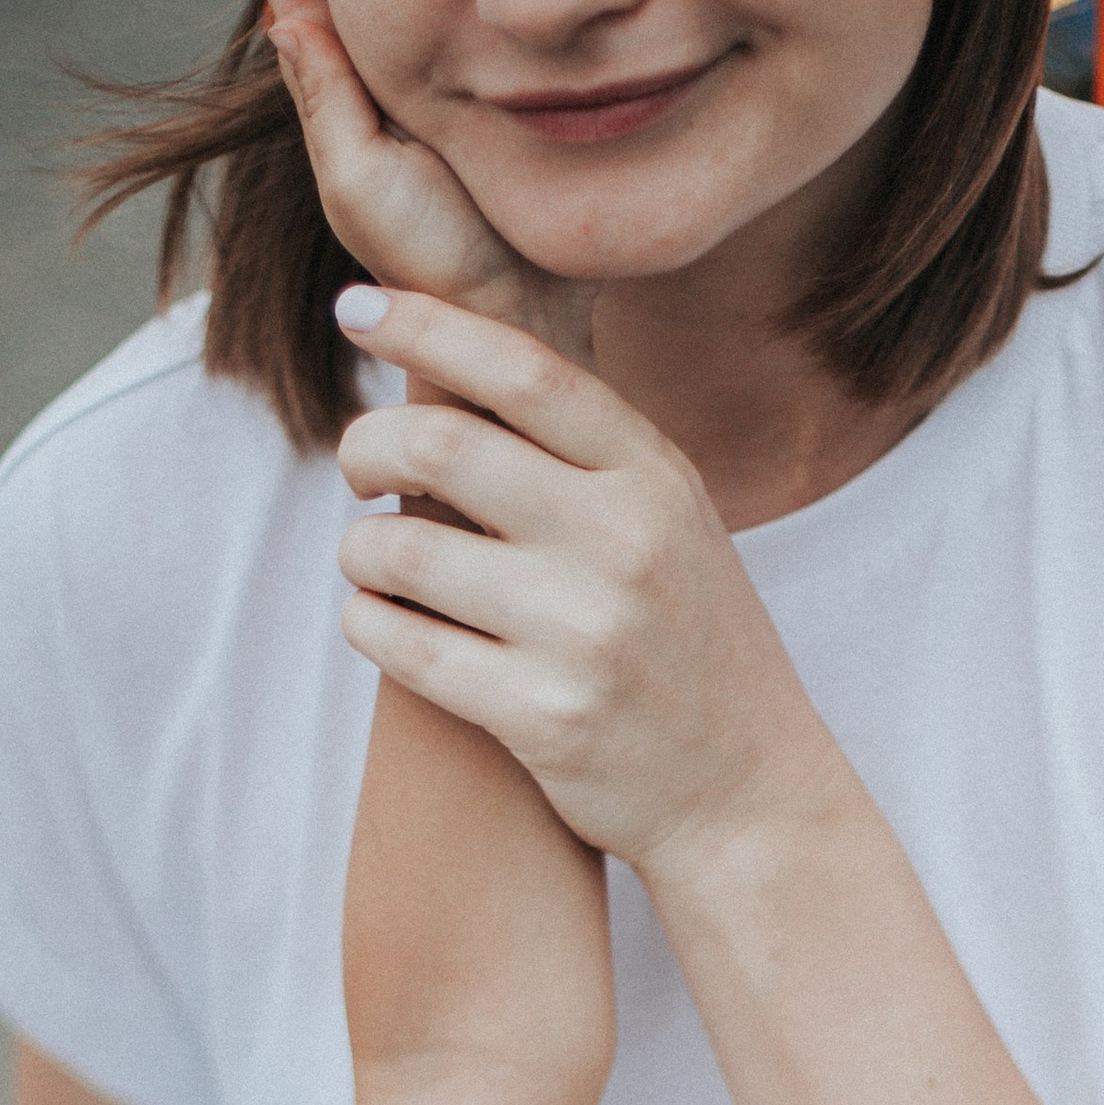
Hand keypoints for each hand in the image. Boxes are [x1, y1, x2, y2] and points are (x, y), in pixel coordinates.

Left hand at [249, 0, 593, 368]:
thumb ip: (327, 103)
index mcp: (347, 105)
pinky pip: (461, 36)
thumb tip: (283, 19)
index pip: (304, 5)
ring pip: (401, 10)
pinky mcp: (490, 116)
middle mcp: (386, 99)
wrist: (512, 316)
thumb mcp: (364, 181)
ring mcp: (436, 108)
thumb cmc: (433, 258)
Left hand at [332, 288, 843, 878]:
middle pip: (439, 446)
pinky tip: (384, 623)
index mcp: (654, 479)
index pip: (523, 371)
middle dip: (366, 443)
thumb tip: (455, 357)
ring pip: (399, 551)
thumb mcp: (671, 523)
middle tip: (358, 464)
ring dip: (360, 548)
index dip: (424, 324)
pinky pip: (399, 647)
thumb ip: (586, 451)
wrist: (747, 795)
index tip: (355, 309)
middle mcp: (622, 545)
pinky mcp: (540, 718)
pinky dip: (367, 624)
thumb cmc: (689, 645)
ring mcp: (582, 634)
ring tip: (376, 561)